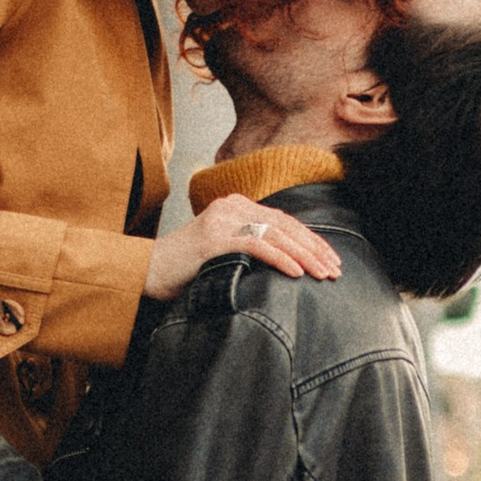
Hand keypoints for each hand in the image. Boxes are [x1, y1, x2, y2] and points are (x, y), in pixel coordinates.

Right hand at [144, 193, 341, 300]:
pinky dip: (280, 258)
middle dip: (315, 249)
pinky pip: (255, 245)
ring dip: (305, 256)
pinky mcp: (213, 238)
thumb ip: (250, 249)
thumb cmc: (184, 270)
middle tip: (336, 270)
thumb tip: (289, 265)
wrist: (144, 272)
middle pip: (284, 225)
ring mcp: (222, 219)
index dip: (311, 240)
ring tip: (324, 274)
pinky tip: (298, 273)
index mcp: (236, 206)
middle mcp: (231, 206)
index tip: (332, 260)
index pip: (283, 221)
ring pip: (275, 234)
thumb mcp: (224, 253)